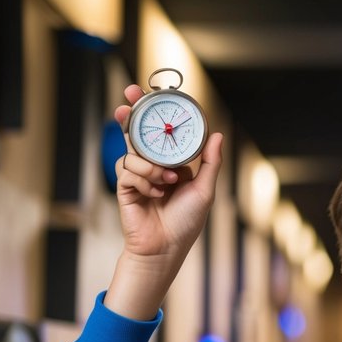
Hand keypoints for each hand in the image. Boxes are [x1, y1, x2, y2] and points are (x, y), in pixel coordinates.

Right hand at [113, 84, 222, 266]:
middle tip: (129, 97)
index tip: (151, 92)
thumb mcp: (205, 190)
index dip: (156, 113)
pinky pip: (128, 170)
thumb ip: (210, 162)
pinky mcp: (124, 186)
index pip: (163, 132)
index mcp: (173, 163)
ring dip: (152, 166)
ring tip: (166, 182)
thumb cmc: (186, 222)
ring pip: (134, 152)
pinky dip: (144, 181)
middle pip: (138, 132)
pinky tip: (155, 194)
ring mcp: (137, 175)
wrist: (165, 248)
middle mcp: (153, 165)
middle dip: (132, 113)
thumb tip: (217, 135)